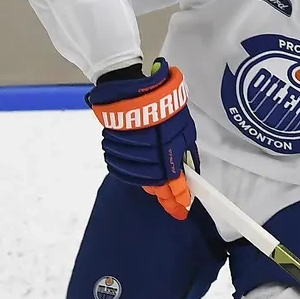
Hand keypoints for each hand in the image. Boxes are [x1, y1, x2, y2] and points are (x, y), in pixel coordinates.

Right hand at [86, 58, 196, 219]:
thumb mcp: (182, 126)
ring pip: (138, 178)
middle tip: (171, 202)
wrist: (129, 88)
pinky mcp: (113, 148)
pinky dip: (132, 173)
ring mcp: (128, 154)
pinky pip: (123, 168)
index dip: (178, 199)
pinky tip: (138, 172)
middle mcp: (147, 156)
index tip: (182, 210)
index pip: (174, 183)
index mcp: (166, 151)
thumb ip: (184, 150)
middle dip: (164, 194)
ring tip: (156, 187)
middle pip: (155, 184)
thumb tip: (186, 171)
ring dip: (148, 184)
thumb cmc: (161, 103)